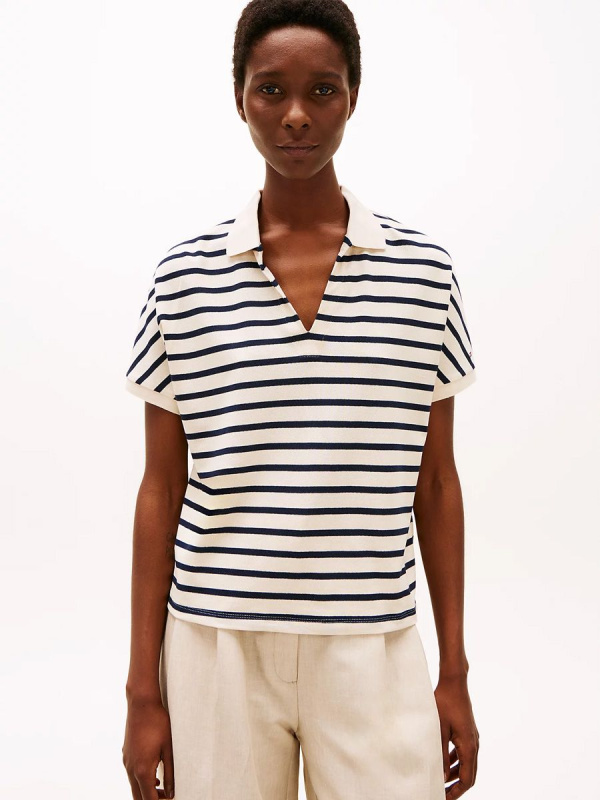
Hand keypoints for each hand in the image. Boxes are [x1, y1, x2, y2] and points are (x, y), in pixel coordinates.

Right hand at [122, 696, 174, 798]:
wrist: (142, 703)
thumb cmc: (157, 722)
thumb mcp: (168, 748)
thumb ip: (170, 772)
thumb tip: (172, 792)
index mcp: (142, 769)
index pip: (149, 799)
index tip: (170, 799)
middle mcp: (131, 768)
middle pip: (138, 797)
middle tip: (166, 796)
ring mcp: (126, 761)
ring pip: (134, 786)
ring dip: (146, 791)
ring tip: (162, 787)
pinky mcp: (126, 754)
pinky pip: (132, 774)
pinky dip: (141, 780)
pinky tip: (154, 774)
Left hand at [434, 676, 478, 797]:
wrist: (454, 683)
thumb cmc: (445, 703)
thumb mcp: (439, 730)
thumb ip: (439, 754)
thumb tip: (440, 776)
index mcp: (469, 747)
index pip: (467, 779)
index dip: (457, 792)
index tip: (445, 799)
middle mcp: (474, 744)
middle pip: (469, 774)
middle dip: (457, 787)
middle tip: (443, 794)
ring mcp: (472, 738)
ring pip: (466, 764)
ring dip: (455, 774)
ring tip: (441, 781)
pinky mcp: (467, 732)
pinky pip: (464, 753)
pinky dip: (455, 761)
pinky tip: (444, 763)